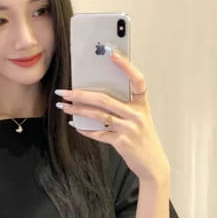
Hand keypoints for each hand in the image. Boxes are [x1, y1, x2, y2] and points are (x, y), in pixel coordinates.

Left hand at [55, 50, 169, 181]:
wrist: (152, 163)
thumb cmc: (143, 138)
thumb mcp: (139, 118)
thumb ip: (123, 106)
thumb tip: (94, 96)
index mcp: (141, 104)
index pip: (137, 79)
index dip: (126, 66)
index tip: (112, 54)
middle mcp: (136, 114)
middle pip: (105, 99)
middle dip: (80, 94)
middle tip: (64, 92)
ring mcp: (129, 128)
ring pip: (98, 115)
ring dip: (77, 110)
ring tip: (64, 106)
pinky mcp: (122, 142)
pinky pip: (98, 133)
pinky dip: (85, 129)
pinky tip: (75, 125)